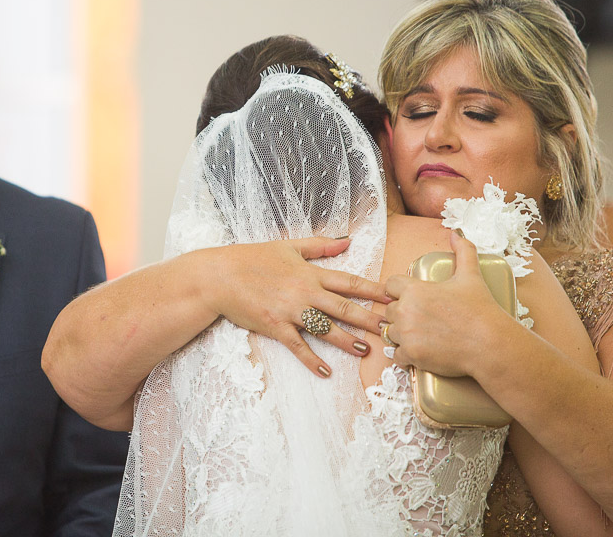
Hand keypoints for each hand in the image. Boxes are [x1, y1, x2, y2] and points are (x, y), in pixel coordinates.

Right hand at [201, 237, 392, 377]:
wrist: (220, 276)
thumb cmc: (252, 258)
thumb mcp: (287, 245)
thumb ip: (319, 245)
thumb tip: (347, 240)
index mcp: (310, 273)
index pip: (348, 282)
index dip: (373, 290)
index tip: (393, 298)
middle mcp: (304, 292)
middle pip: (344, 308)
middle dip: (370, 319)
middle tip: (392, 329)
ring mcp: (290, 311)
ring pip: (325, 328)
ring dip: (347, 340)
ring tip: (367, 350)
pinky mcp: (275, 326)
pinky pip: (297, 346)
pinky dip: (311, 359)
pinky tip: (325, 371)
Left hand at [380, 231, 512, 375]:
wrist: (490, 345)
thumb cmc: (480, 310)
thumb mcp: (471, 276)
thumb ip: (463, 251)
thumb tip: (456, 235)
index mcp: (414, 290)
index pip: (390, 285)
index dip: (399, 290)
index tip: (409, 297)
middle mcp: (405, 312)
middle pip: (389, 310)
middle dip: (401, 313)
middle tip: (420, 318)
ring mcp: (407, 335)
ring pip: (391, 333)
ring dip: (402, 334)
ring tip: (419, 335)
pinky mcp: (412, 356)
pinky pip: (397, 356)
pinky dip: (406, 355)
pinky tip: (419, 351)